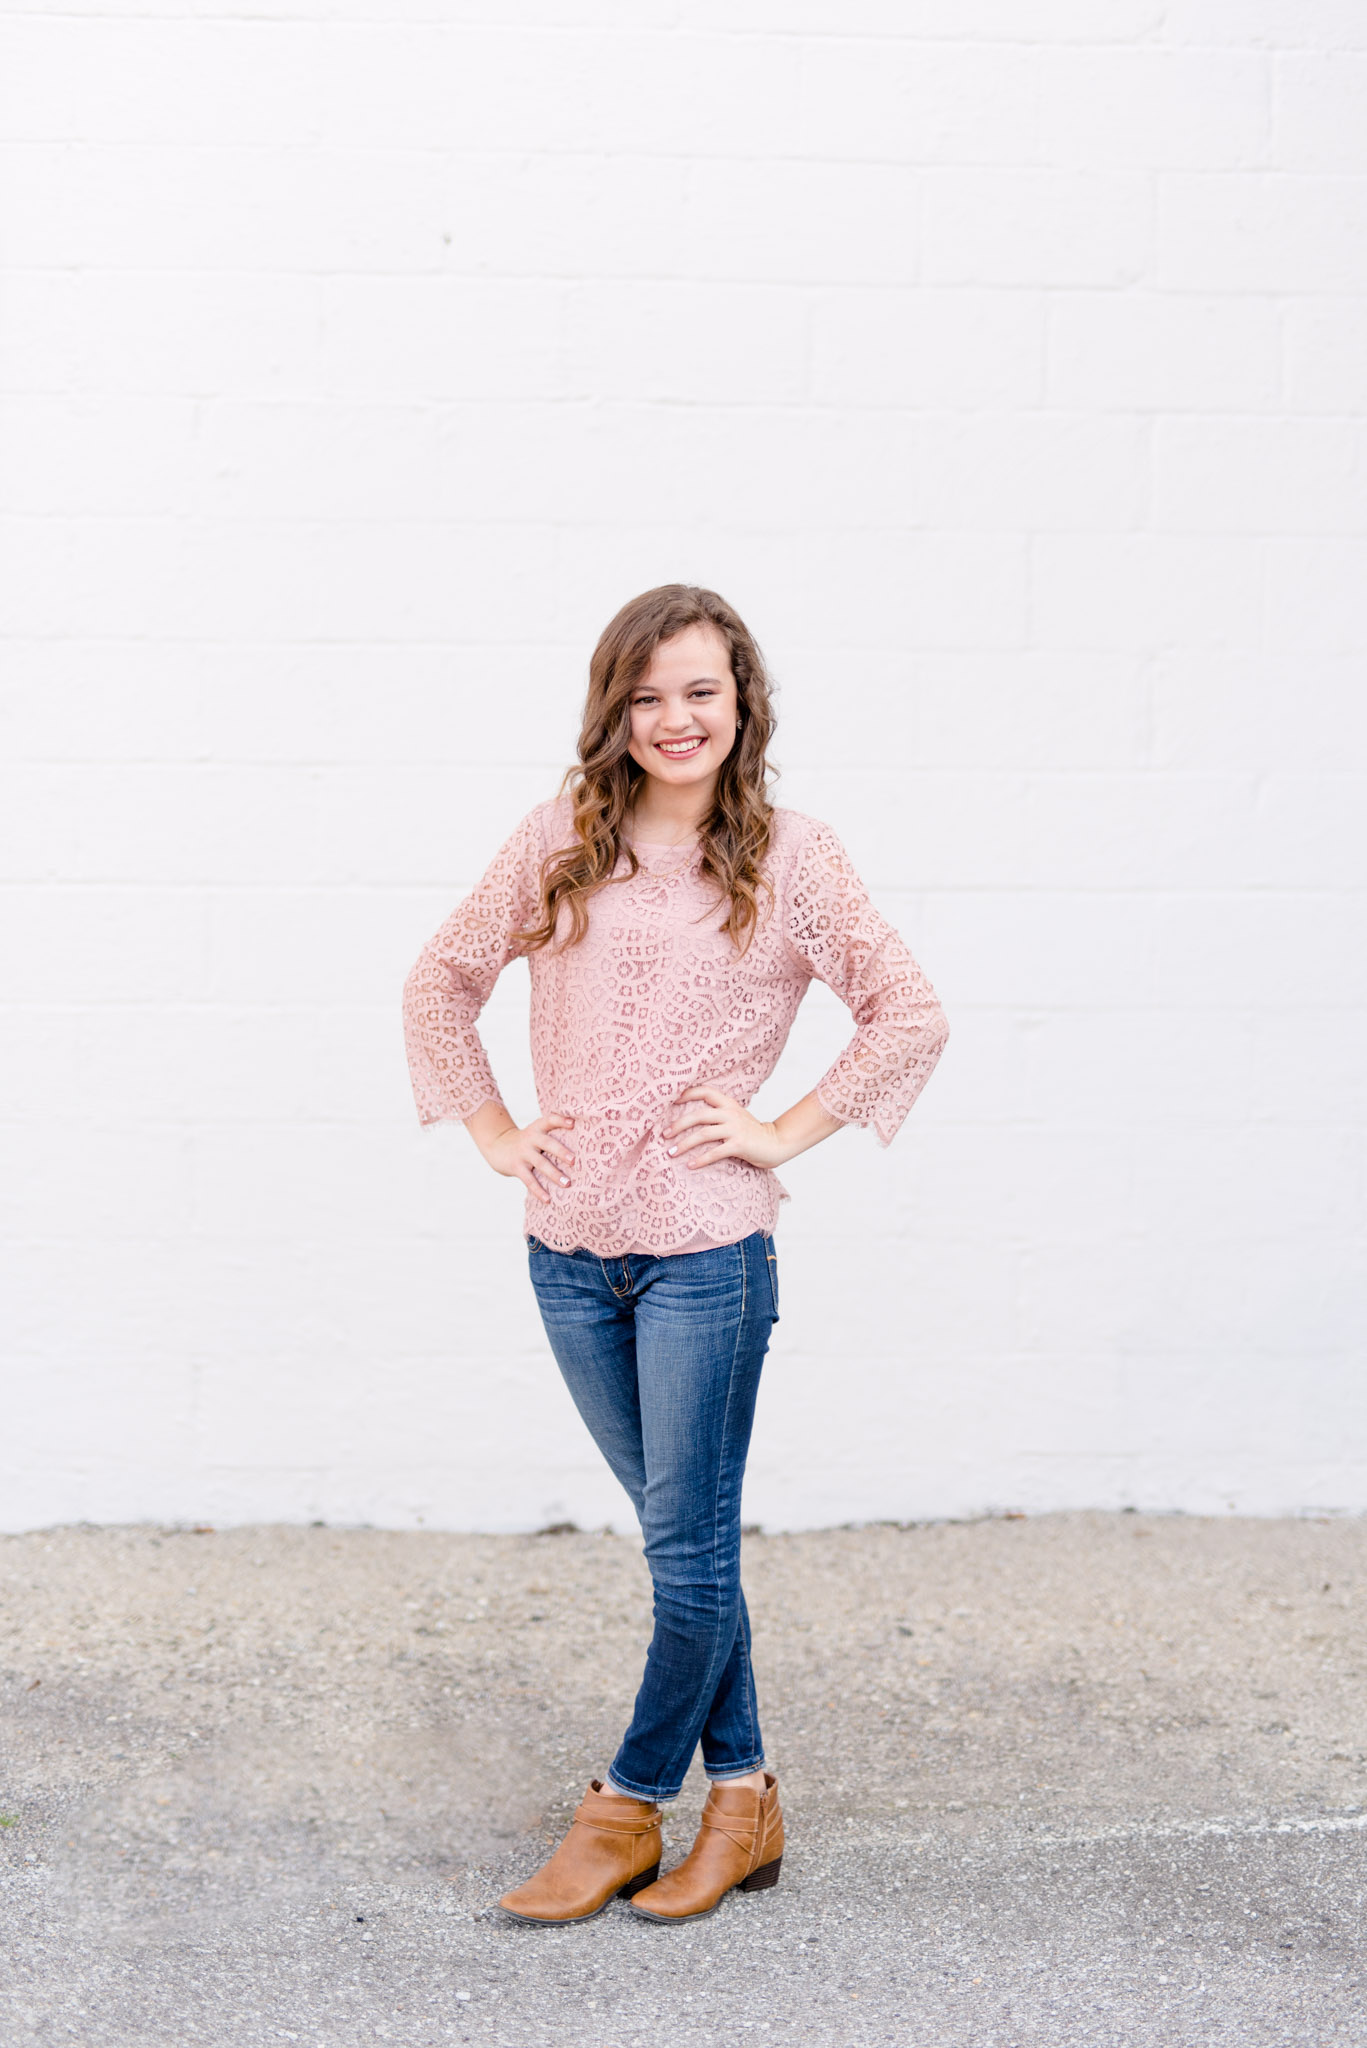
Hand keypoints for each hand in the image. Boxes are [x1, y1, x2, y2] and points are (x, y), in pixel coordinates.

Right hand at [473, 1111, 574, 1204]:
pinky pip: (529, 1180)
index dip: (561, 1120)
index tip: (573, 1123)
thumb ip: (552, 1134)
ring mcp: (523, 1153)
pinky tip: (548, 1199)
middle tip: (574, 1160)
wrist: (497, 1146)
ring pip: (540, 1164)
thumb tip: (581, 1143)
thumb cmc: (526, 1141)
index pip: (550, 1120)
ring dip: (554, 1174)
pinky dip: (538, 1190)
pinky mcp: (516, 1167)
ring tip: (567, 1184)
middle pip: (547, 1143)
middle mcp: (530, 1138)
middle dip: (561, 1151)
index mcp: (537, 1128)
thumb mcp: (536, 1132)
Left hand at [661, 1087, 789, 1170]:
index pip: (705, 1091)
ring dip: (684, 1144)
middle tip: (664, 1134)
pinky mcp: (739, 1144)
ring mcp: (735, 1128)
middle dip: (678, 1124)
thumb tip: (690, 1118)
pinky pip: (715, 1152)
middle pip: (698, 1115)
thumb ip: (718, 1114)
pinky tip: (690, 1165)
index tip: (670, 1100)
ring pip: (703, 1134)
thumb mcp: (736, 1116)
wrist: (776, 1144)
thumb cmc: (751, 1132)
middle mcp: (731, 1113)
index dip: (687, 1093)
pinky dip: (701, 1159)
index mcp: (729, 1103)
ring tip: (671, 1153)